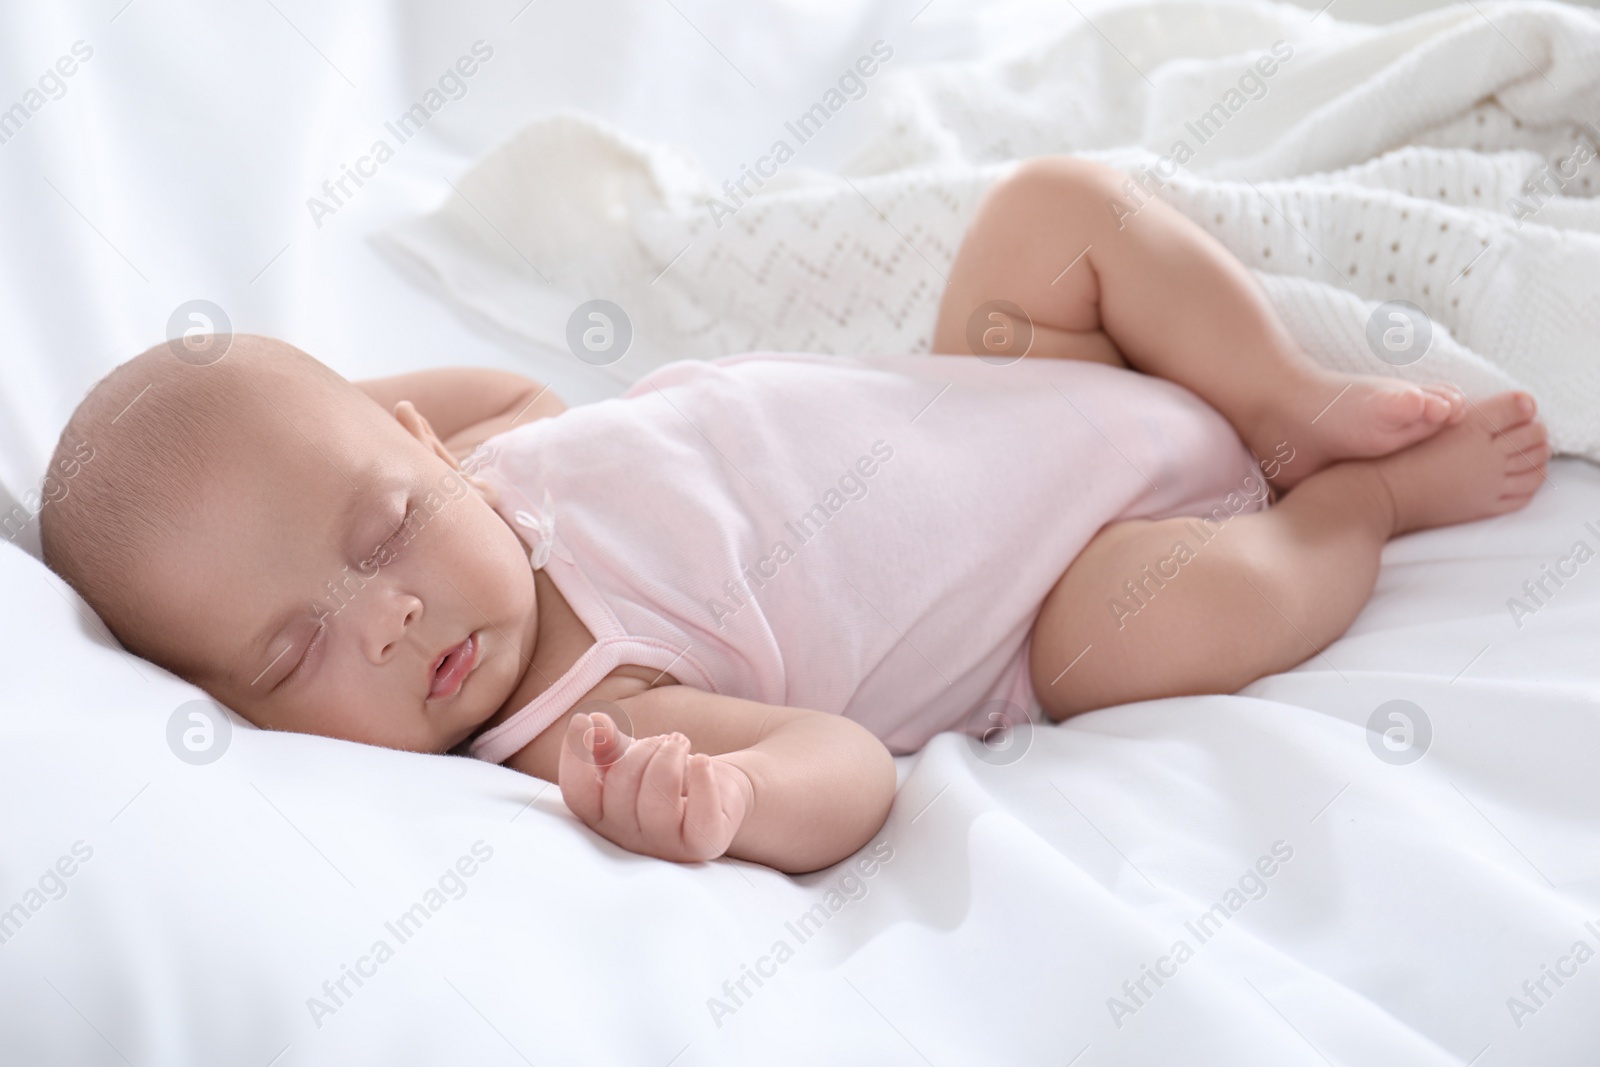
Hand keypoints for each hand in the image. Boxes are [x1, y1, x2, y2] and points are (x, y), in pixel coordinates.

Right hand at [557, 710, 751, 862]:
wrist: (719, 793)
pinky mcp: (703, 844)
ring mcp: (666, 845)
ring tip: (680, 743)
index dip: (574, 759)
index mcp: (603, 816)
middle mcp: (629, 837)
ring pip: (656, 804)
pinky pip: (701, 819)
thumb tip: (596, 721)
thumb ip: (611, 745)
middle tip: (662, 740)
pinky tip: (702, 760)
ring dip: (668, 759)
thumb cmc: (668, 777)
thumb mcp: (636, 758)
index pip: (578, 795)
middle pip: (620, 790)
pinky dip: (702, 782)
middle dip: (640, 751)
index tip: (582, 720)